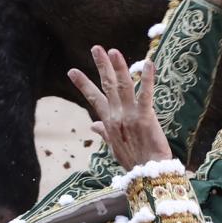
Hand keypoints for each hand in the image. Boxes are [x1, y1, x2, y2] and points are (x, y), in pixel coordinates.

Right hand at [67, 46, 171, 170]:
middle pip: (107, 86)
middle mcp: (116, 116)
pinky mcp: (145, 117)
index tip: (72, 71)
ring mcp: (129, 116)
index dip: (83, 84)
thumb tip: (93, 125)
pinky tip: (149, 63)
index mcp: (109, 122)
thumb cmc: (134, 160)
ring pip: (122, 86)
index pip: (93, 98)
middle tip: (95, 48)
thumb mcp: (115, 146)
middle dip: (101, 66)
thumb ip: (104, 132)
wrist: (148, 174)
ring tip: (112, 51)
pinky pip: (146, 95)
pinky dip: (147, 79)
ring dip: (118, 67)